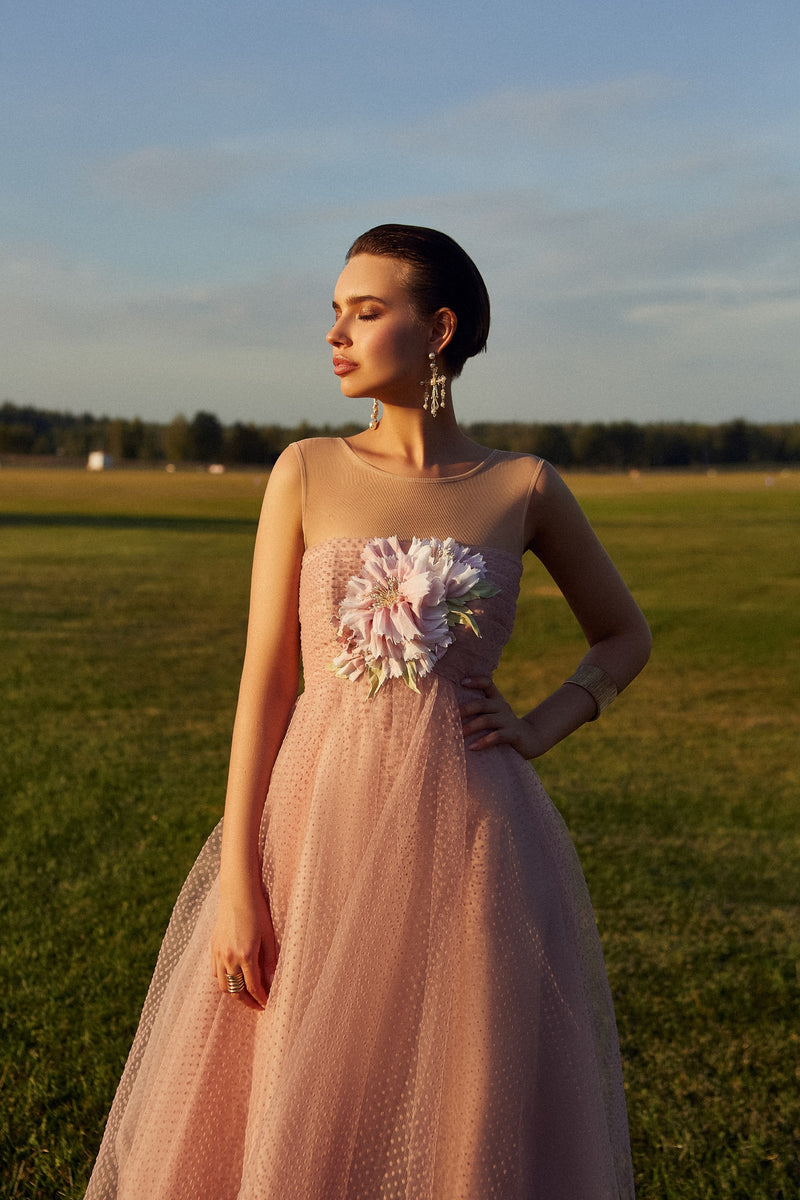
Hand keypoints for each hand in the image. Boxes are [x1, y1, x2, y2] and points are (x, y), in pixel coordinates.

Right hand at [210, 882, 276, 1010]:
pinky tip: (234, 979)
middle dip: (247, 1002)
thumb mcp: (269, 936)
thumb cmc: (257, 912)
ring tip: (246, 996)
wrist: (238, 893)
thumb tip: (273, 982)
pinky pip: (215, 972)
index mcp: (246, 955)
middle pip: (236, 991)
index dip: (261, 999)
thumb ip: (270, 961)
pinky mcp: (213, 948)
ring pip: (223, 985)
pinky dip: (224, 981)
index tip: (267, 1004)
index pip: (253, 987)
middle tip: (258, 1006)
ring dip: (234, 994)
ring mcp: (218, 953)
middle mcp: (229, 957)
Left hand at [459, 676, 537, 757]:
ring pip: (487, 720)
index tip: (462, 682)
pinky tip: (472, 747)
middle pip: (482, 704)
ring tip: (459, 734)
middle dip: (466, 709)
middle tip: (451, 716)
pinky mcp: (513, 734)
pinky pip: (497, 736)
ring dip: (471, 727)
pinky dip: (484, 742)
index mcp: (496, 699)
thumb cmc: (503, 727)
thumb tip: (449, 714)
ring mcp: (508, 720)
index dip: (476, 681)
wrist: (530, 740)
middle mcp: (502, 707)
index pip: (487, 683)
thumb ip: (478, 711)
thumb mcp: (493, 715)